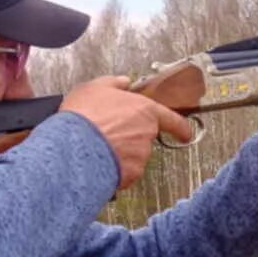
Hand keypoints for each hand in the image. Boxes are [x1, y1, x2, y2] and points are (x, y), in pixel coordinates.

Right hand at [59, 76, 193, 190]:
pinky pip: (124, 172)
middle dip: (130, 138)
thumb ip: (113, 83)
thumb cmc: (84, 116)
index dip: (180, 127)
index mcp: (144, 110)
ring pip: (133, 155)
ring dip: (119, 153)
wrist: (72, 145)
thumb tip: (123, 82)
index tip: (185, 133)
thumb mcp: (95, 87)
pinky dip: (113, 168)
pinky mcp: (130, 174)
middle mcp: (147, 134)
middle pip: (145, 137)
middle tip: (108, 134)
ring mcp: (140, 156)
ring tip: (96, 147)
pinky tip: (96, 160)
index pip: (172, 119)